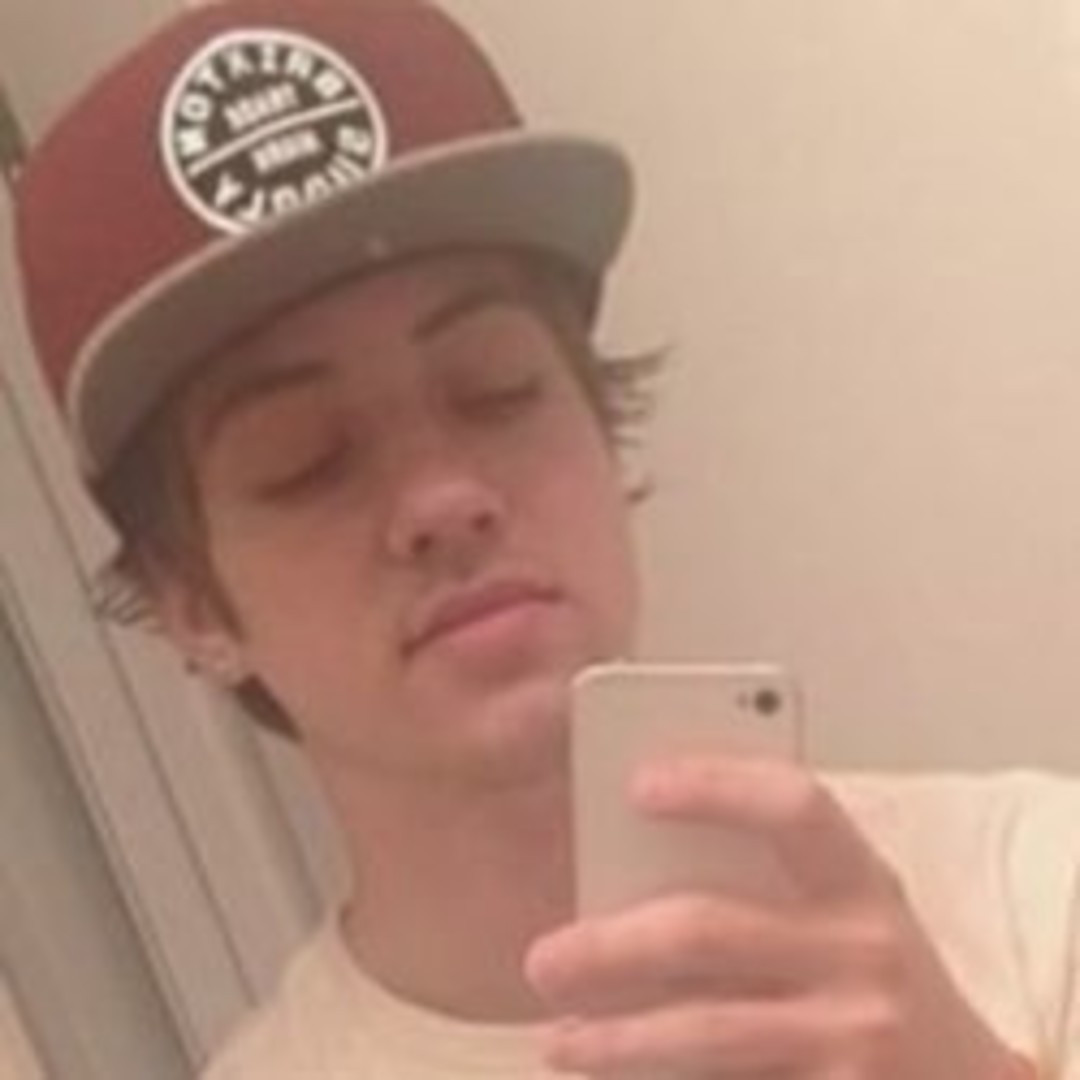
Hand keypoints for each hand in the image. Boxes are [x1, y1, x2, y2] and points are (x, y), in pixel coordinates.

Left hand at [527, 755, 1022, 1078]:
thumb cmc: (881, 973)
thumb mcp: (848, 909)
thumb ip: (773, 878)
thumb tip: (636, 858)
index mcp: (864, 882)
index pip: (793, 806)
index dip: (714, 785)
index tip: (636, 783)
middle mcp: (865, 956)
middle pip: (708, 931)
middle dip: (609, 947)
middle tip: (543, 960)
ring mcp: (853, 1042)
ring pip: (704, 1034)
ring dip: (616, 1039)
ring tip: (559, 1039)